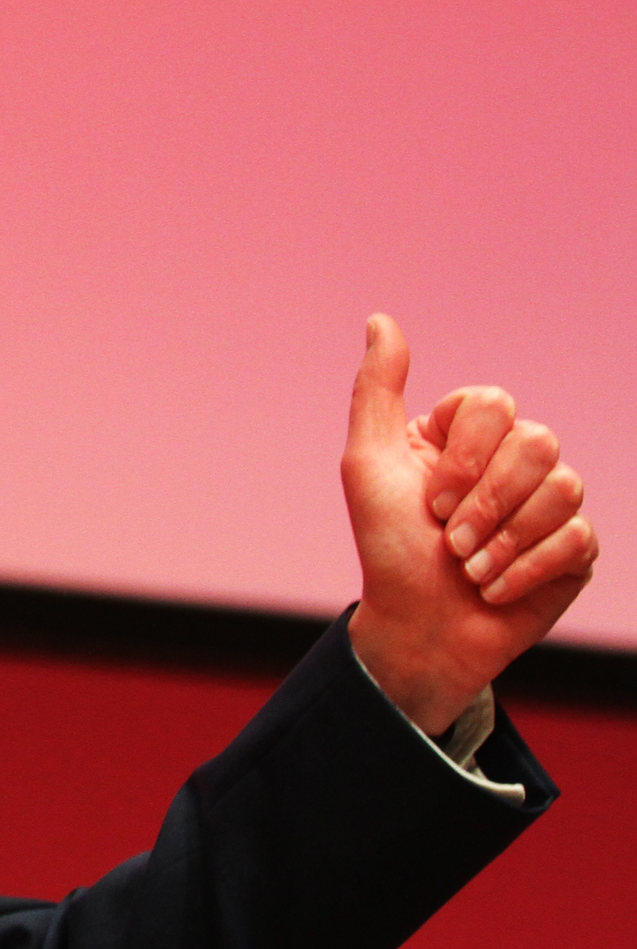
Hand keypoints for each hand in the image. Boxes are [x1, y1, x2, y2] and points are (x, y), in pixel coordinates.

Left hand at [344, 314, 596, 733]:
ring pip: (565, 486)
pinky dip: (527, 568)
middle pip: (538, 442)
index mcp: (466, 437)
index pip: (494, 403)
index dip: (464, 456)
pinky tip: (495, 588)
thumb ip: (377, 391)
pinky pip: (578, 537)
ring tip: (469, 568)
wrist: (416, 629)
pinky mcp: (574, 549)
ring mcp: (549, 504)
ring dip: (504, 539)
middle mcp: (512, 463)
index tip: (428, 499)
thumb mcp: (368, 465)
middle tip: (449, 540)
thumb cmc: (387, 548)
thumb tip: (381, 319)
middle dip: (486, 501)